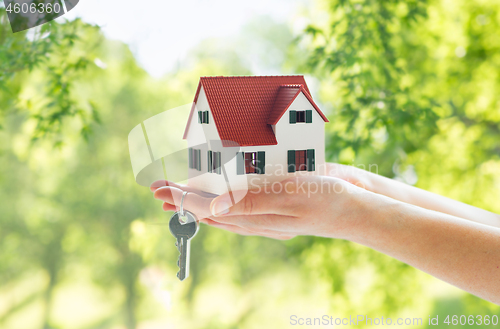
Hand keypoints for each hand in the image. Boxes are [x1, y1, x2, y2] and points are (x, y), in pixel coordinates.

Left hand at [151, 175, 379, 239]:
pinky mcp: (277, 200)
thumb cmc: (327, 199)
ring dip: (202, 198)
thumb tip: (212, 206)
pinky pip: (243, 200)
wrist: (358, 207)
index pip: (209, 208)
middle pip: (211, 210)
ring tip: (183, 193)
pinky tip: (223, 192)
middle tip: (160, 191)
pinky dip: (225, 195)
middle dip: (184, 200)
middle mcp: (257, 217)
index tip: (160, 190)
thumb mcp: (289, 195)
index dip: (183, 198)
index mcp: (256, 217)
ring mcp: (267, 211)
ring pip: (224, 208)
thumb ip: (250, 200)